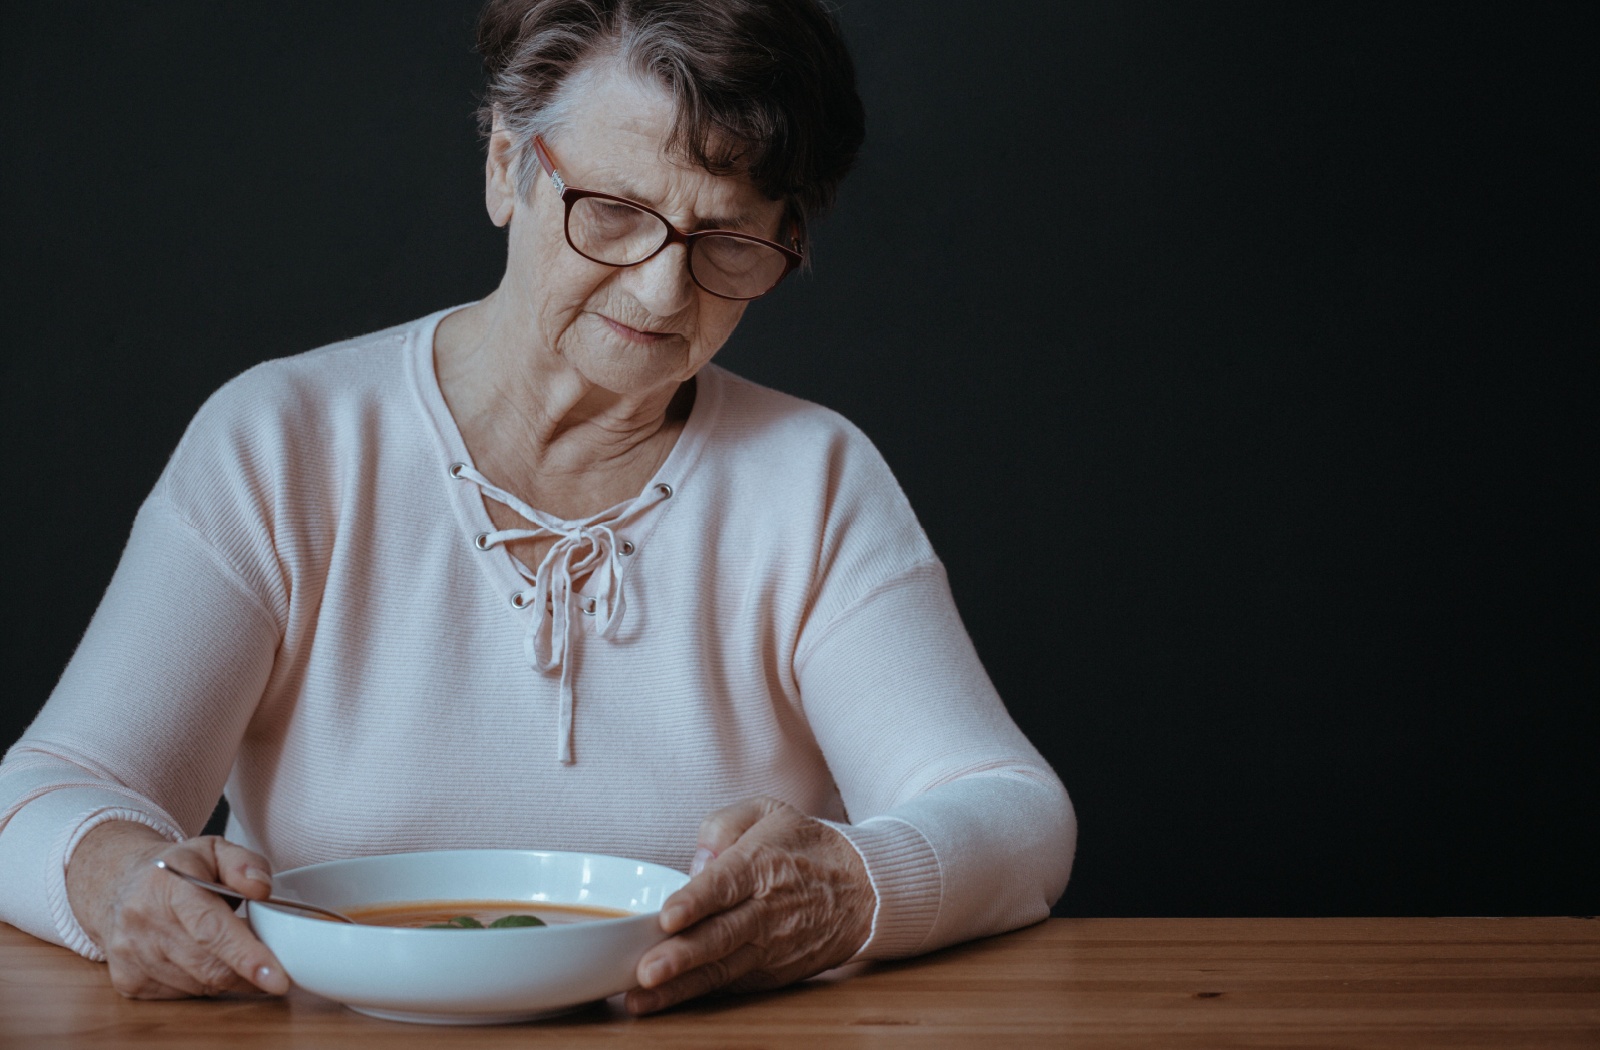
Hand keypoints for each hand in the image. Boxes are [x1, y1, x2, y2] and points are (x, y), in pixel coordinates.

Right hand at [66, 821, 288, 998]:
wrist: (117, 883)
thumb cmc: (178, 868)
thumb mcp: (215, 849)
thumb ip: (244, 863)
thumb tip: (262, 889)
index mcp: (168, 886)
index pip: (211, 929)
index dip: (246, 956)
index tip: (277, 979)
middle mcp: (142, 922)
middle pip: (208, 965)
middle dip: (248, 973)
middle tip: (273, 966)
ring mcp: (130, 955)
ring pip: (198, 986)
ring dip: (227, 978)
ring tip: (235, 954)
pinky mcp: (127, 980)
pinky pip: (181, 995)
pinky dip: (203, 984)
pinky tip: (204, 961)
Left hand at [625, 796, 873, 1014]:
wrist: (864, 889)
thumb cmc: (805, 847)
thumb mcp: (768, 812)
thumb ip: (723, 825)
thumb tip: (697, 863)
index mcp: (761, 864)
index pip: (725, 885)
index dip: (695, 902)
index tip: (668, 917)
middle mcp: (766, 910)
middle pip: (721, 936)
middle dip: (682, 956)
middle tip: (647, 971)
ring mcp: (770, 947)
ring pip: (722, 970)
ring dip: (681, 986)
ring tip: (643, 998)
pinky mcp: (772, 973)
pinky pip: (732, 985)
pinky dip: (699, 996)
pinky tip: (665, 1002)